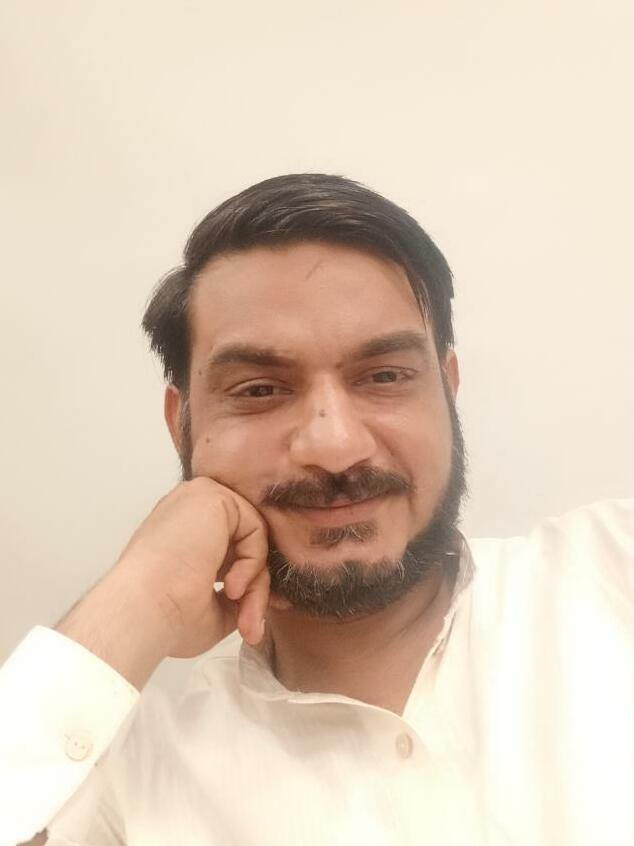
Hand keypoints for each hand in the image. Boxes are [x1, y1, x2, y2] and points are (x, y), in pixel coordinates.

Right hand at [57, 477, 270, 687]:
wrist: (143, 610)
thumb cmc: (165, 615)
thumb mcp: (211, 609)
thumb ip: (236, 594)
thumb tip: (257, 600)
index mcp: (182, 534)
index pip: (230, 550)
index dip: (248, 583)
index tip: (252, 620)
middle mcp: (190, 511)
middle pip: (244, 543)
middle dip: (255, 588)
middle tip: (251, 625)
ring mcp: (200, 499)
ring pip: (253, 538)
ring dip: (256, 582)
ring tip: (241, 612)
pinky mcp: (214, 496)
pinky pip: (255, 528)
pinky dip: (253, 563)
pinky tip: (231, 587)